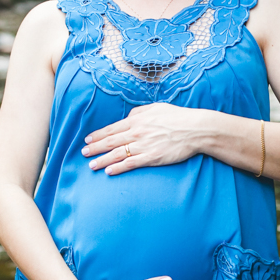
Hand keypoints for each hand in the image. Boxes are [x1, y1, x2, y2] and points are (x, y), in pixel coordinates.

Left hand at [82, 103, 205, 174]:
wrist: (195, 128)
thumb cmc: (177, 117)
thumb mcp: (156, 108)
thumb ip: (139, 113)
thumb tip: (128, 118)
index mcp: (137, 120)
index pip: (112, 128)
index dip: (98, 135)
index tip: (88, 139)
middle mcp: (136, 133)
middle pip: (110, 141)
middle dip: (95, 148)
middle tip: (83, 153)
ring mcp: (143, 145)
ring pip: (117, 154)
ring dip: (102, 160)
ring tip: (92, 165)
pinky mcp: (151, 157)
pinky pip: (131, 163)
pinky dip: (118, 168)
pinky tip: (109, 171)